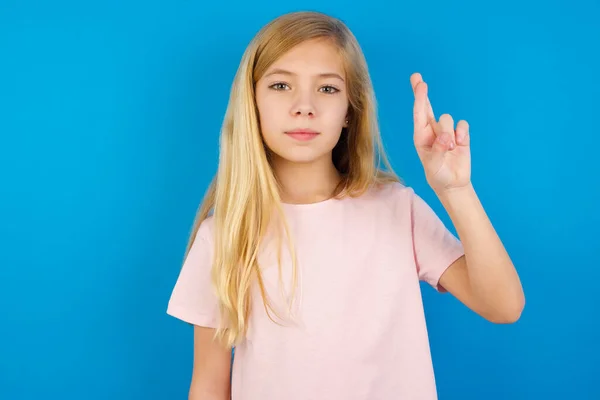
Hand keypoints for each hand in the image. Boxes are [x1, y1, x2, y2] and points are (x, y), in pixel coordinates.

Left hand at [410, 73, 470, 193]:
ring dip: (448, 133)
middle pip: (428, 107)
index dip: (420, 98)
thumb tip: (446, 136)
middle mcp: (432, 131)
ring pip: (447, 119)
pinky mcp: (461, 135)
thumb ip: (438, 150)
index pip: (419, 114)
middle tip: (417, 77)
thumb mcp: (433, 166)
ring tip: (449, 149)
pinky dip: (462, 133)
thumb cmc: (438, 175)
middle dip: (421, 92)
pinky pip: (462, 125)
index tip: (420, 85)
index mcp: (420, 136)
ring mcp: (446, 131)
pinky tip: (460, 144)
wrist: (453, 183)